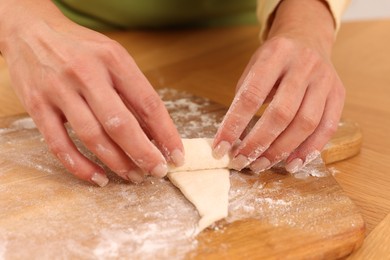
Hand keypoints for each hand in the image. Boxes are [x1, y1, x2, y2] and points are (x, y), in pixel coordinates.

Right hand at [0, 1, 183, 185]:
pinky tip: (99, 178)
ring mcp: (59, 90)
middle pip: (120, 124)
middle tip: (158, 171)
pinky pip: (59, 145)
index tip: (176, 154)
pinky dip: (80, 167)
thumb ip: (132, 91)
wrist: (31, 31)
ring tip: (134, 176)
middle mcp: (86, 74)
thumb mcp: (113, 57)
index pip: (148, 103)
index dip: (166, 133)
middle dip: (144, 153)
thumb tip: (156, 132)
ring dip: (117, 163)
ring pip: (92, 137)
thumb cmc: (81, 48)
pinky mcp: (37, 106)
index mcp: (113, 60)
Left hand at [213, 0, 344, 172]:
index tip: (220, 147)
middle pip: (281, 113)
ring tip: (261, 165)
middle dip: (258, 143)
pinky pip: (327, 128)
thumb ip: (245, 96)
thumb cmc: (275, 60)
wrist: (308, 39)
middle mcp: (303, 65)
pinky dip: (309, 150)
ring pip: (305, 123)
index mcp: (275, 54)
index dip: (234, 124)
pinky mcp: (338, 94)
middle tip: (241, 161)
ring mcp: (324, 79)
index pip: (251, 95)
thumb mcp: (253, 67)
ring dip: (281, 150)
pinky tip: (292, 163)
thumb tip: (231, 138)